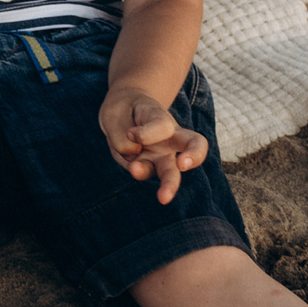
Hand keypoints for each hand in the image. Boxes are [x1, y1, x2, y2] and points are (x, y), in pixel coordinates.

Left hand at [100, 85, 207, 203]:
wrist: (123, 110)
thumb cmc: (124, 109)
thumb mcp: (115, 114)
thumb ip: (120, 136)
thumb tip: (133, 155)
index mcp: (163, 119)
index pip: (163, 127)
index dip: (146, 133)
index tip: (131, 133)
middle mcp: (169, 138)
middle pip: (193, 146)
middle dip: (192, 157)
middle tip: (182, 165)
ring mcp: (162, 155)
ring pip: (172, 172)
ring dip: (169, 185)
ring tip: (163, 198)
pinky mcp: (151, 167)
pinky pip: (145, 172)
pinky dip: (137, 170)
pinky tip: (133, 168)